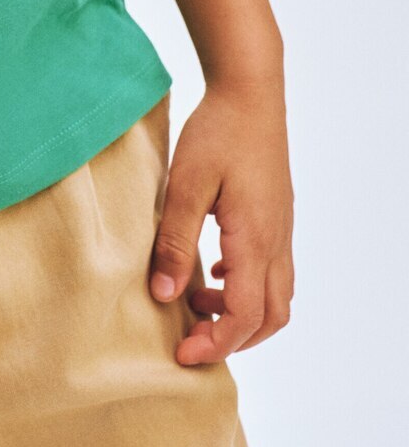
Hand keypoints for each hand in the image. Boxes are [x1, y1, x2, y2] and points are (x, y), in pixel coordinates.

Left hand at [149, 77, 294, 364]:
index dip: (213, 343)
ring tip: (196, 303)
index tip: (180, 354)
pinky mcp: (277, 218)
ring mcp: (281, 230)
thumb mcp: (185, 185)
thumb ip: (175, 242)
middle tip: (189, 340)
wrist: (250, 92)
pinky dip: (247, 287)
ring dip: (240, 315)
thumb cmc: (217, 132)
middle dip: (231, 340)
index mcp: (254, 241)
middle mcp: (276, 243)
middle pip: (268, 318)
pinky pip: (272, 272)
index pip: (242, 316)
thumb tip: (164, 294)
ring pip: (276, 298)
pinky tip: (214, 269)